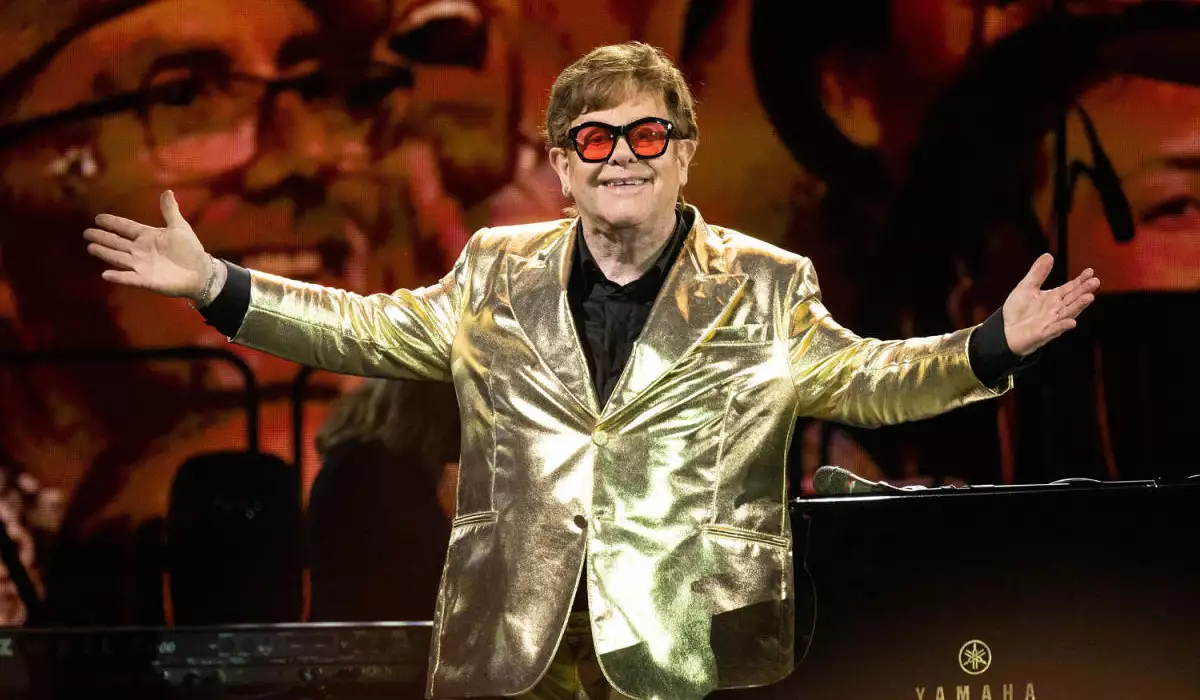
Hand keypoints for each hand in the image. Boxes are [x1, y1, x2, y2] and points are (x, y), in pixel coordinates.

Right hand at [83, 191, 211, 299]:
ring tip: (91, 247)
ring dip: (105, 253)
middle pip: (117, 242)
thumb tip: (167, 191)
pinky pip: (129, 277)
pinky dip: (118, 276)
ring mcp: (141, 265)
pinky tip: (105, 274)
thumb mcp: (180, 227)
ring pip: (119, 258)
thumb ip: (170, 210)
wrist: (201, 273)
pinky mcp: (146, 280)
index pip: (126, 227)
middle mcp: (140, 250)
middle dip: (102, 237)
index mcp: (147, 236)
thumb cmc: (190, 250)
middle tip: (87, 233)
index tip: (98, 218)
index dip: (113, 223)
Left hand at [1002, 253, 1100, 356]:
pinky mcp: (1043, 334)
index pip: (1071, 288)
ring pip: (1068, 313)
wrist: (1005, 330)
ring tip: (1089, 297)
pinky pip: (1054, 330)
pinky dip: (1062, 326)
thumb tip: (1048, 255)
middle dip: (1084, 291)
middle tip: (1095, 281)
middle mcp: (1057, 309)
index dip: (1080, 280)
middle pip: (1073, 299)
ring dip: (1078, 306)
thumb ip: (1038, 273)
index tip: (1090, 271)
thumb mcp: (1026, 287)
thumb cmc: (1018, 310)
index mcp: (1054, 298)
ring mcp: (1052, 322)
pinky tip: (1072, 322)